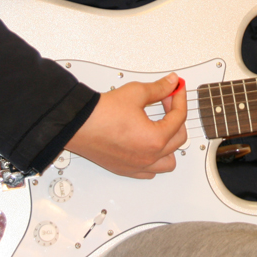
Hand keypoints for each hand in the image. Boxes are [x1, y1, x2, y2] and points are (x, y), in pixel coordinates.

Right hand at [65, 72, 187, 178]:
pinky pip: (149, 172)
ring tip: (163, 128)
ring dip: (170, 145)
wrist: (77, 123)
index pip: (179, 118)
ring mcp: (137, 166)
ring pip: (168, 163)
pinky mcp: (125, 169)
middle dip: (175, 117)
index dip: (179, 99)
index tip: (176, 90)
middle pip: (178, 139)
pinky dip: (154, 160)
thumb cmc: (101, 114)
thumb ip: (159, 88)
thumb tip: (170, 84)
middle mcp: (148, 157)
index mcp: (155, 140)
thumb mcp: (136, 93)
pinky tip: (149, 145)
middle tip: (166, 101)